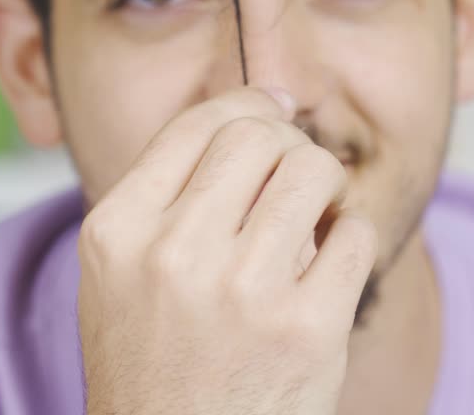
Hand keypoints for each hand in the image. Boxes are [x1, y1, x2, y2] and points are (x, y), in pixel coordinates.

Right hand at [77, 87, 377, 414]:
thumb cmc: (155, 370)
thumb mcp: (119, 276)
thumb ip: (165, 194)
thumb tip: (262, 107)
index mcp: (118, 233)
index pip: (198, 123)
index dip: (248, 102)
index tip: (276, 108)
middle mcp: (173, 255)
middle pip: (259, 137)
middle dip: (290, 144)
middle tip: (297, 176)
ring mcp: (242, 292)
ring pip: (314, 171)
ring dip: (327, 185)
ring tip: (317, 217)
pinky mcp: (307, 329)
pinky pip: (355, 234)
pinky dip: (351, 240)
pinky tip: (329, 267)